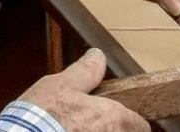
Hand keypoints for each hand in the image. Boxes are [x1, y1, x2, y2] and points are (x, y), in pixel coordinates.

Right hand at [19, 48, 147, 131]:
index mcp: (112, 117)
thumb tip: (97, 56)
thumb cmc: (40, 117)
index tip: (122, 121)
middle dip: (114, 131)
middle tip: (93, 125)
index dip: (132, 122)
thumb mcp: (61, 85)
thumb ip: (86, 72)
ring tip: (76, 131)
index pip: (140, 125)